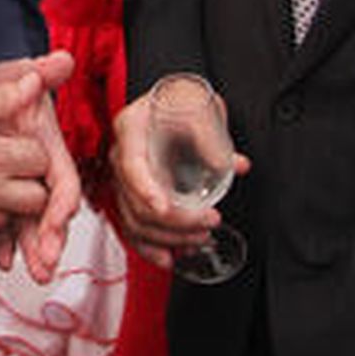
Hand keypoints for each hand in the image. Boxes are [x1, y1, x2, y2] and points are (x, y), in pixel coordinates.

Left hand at [0, 53, 80, 282]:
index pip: (65, 182)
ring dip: (32, 248)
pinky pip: (7, 222)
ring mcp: (22, 183)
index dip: (62, 204)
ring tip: (31, 271)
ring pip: (31, 222)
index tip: (57, 222)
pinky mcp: (3, 191)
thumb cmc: (8, 85)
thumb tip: (61, 60)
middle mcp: (40, 170)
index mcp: (50, 147)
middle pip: (51, 211)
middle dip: (51, 239)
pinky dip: (5, 241)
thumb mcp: (19, 75)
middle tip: (45, 263)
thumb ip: (41, 73)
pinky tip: (2, 258)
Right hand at [111, 87, 250, 269]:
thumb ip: (214, 135)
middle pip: (136, 202)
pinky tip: (170, 258)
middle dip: (174, 221)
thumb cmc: (180, 97)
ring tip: (200, 239)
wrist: (171, 99)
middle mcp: (120, 156)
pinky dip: (150, 248)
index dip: (147, 191)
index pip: (132, 166)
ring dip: (168, 238)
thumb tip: (234, 165)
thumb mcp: (198, 103)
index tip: (165, 209)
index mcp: (131, 129)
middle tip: (209, 221)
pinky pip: (134, 228)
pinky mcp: (132, 196)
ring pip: (135, 222)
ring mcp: (124, 179)